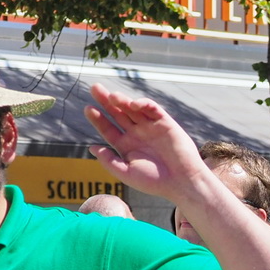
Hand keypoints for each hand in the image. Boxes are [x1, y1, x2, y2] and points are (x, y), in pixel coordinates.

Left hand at [85, 83, 209, 201]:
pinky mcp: (165, 122)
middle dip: (106, 100)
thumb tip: (91, 147)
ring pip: (133, 109)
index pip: (108, 128)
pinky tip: (133, 104)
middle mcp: (136, 134)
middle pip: (118, 113)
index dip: (97, 118)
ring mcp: (150, 127)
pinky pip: (152, 109)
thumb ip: (109, 160)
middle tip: (95, 87)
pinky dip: (143, 104)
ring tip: (113, 96)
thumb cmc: (154, 182)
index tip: (88, 108)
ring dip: (123, 100)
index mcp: (126, 146)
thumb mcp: (126, 173)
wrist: (182, 182)